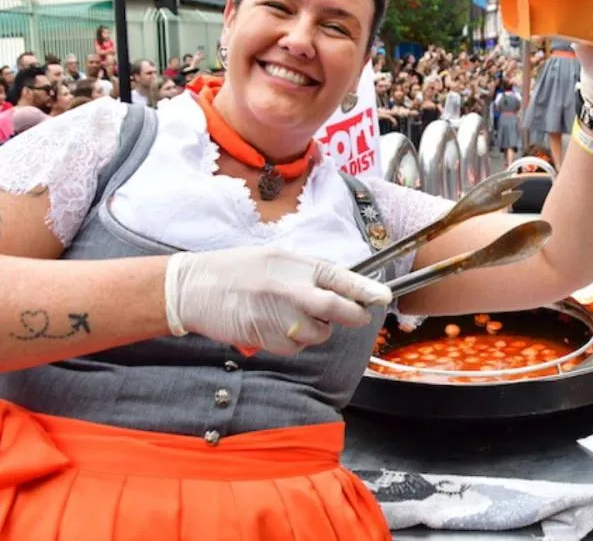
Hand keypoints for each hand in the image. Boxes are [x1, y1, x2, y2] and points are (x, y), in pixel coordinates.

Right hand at [164, 247, 391, 355]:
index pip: (342, 279)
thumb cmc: (238, 270)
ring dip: (315, 329)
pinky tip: (273, 325)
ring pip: (319, 333)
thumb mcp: (277, 258)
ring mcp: (282, 317)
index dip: (366, 290)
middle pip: (339, 310)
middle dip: (353, 315)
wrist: (194, 288)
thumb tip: (340, 286)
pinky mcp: (270, 339)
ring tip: (290, 313)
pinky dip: (293, 341)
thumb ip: (309, 273)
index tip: (384, 297)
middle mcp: (294, 291)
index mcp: (298, 266)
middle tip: (356, 314)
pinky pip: (296, 347)